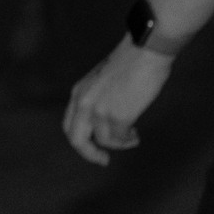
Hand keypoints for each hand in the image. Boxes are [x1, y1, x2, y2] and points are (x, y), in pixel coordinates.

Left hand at [64, 39, 172, 164]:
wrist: (144, 52)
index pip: (69, 124)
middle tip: (103, 160)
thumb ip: (98, 99)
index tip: (92, 147)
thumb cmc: (131, 63)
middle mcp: (83, 103)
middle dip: (89, 153)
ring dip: (119, 143)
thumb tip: (107, 120)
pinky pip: (119, 138)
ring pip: (103, 141)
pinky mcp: (117, 117)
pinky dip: (127, 140)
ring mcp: (99, 111)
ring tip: (132, 138)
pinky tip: (135, 135)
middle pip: (76, 139)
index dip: (79, 140)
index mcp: (78, 93)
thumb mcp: (102, 82)